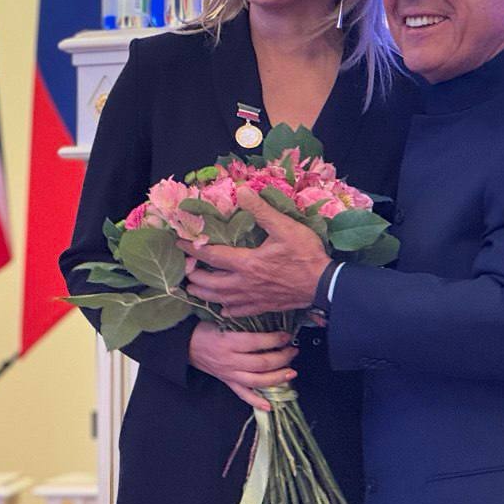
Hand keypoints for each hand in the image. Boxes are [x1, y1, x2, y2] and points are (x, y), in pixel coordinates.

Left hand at [184, 187, 330, 316]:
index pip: (212, 256)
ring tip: (194, 289)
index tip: (179, 242)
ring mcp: (254, 297)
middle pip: (211, 282)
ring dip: (205, 294)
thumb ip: (261, 210)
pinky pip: (241, 311)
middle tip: (185, 270)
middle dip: (195, 276)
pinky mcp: (265, 306)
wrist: (324, 284)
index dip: (193, 248)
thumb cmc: (305, 255)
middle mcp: (245, 283)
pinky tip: (224, 309)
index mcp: (247, 263)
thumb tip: (242, 191)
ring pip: (222, 299)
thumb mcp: (285, 227)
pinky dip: (228, 310)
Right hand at [189, 326, 296, 409]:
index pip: (257, 343)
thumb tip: (270, 324)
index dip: (275, 339)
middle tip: (293, 351)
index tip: (287, 336)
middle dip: (282, 358)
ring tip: (291, 372)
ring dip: (277, 377)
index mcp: (229, 342)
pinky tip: (270, 405)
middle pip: (262, 363)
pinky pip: (243, 394)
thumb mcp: (223, 321)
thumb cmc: (206, 330)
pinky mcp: (227, 382)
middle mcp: (230, 360)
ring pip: (257, 381)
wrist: (186, 345)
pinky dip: (256, 401)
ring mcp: (229, 374)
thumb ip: (244, 325)